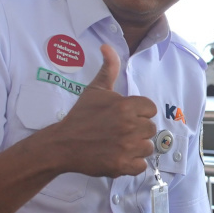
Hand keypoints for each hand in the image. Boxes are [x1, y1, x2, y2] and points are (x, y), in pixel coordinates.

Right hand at [52, 44, 157, 177]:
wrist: (63, 144)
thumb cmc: (80, 117)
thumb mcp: (95, 90)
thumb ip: (108, 69)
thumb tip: (107, 46)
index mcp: (125, 106)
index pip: (150, 109)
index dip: (140, 113)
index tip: (126, 116)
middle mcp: (129, 126)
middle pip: (151, 129)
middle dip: (138, 131)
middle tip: (119, 132)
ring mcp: (127, 147)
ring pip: (147, 148)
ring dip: (136, 148)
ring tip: (118, 145)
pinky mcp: (122, 165)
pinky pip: (141, 166)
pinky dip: (132, 164)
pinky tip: (119, 157)